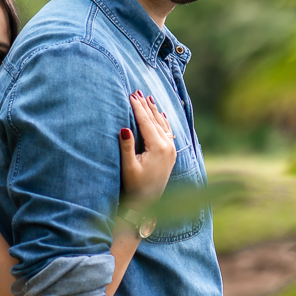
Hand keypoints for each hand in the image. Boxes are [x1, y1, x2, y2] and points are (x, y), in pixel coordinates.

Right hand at [119, 92, 176, 208]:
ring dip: (154, 111)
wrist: (147, 204)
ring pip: (162, 125)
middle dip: (145, 106)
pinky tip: (161, 114)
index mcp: (158, 148)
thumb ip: (127, 147)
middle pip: (155, 121)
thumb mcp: (128, 167)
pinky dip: (163, 122)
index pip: (146, 122)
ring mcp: (171, 150)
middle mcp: (168, 147)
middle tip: (137, 91)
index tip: (131, 95)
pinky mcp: (171, 155)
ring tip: (148, 98)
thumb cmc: (134, 187)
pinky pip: (167, 132)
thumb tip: (124, 128)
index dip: (137, 108)